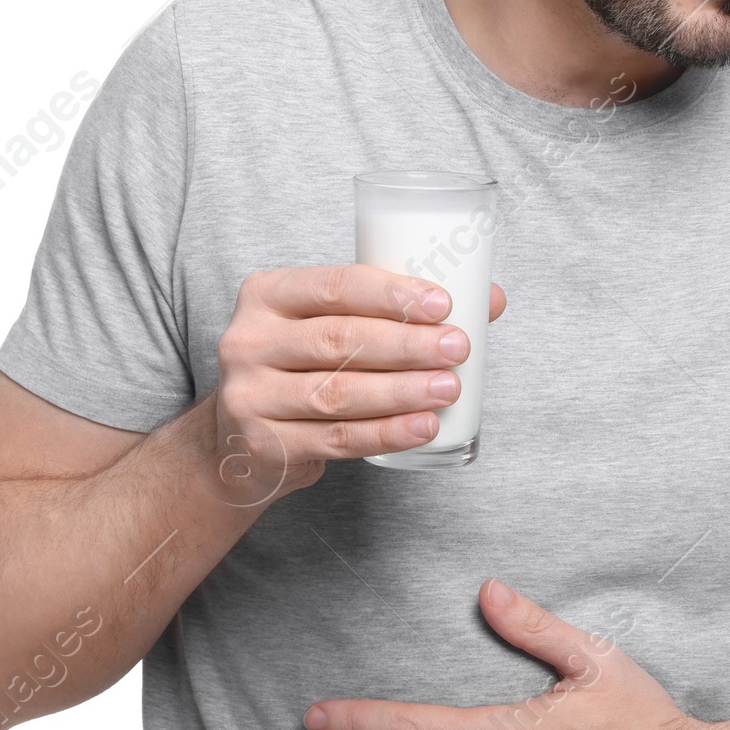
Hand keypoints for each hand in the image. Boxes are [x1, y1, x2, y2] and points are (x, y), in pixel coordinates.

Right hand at [206, 265, 506, 505]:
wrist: (240, 440)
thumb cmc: (303, 366)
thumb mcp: (331, 325)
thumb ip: (397, 309)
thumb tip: (489, 297)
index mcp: (267, 294)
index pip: (335, 286)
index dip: (391, 293)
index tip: (442, 303)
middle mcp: (248, 340)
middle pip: (339, 339)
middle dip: (407, 344)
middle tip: (458, 348)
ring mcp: (250, 395)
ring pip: (339, 392)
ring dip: (402, 391)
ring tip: (449, 387)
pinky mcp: (264, 443)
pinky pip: (336, 439)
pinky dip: (386, 434)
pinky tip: (423, 427)